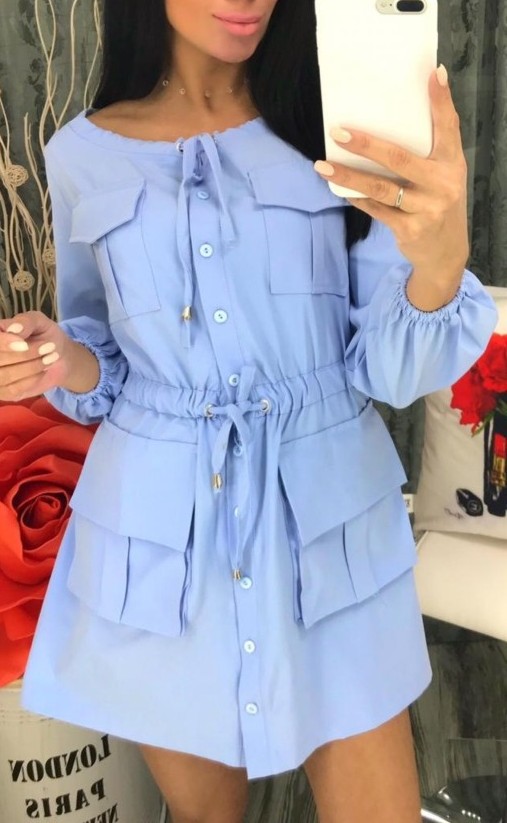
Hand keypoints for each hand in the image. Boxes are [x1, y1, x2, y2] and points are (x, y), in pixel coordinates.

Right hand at [0, 311, 84, 401]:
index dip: (4, 343)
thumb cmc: (45, 335)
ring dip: (31, 367)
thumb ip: (26, 322)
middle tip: (48, 348)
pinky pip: (12, 390)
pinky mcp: (4, 392)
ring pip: (4, 376)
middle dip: (24, 355)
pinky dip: (31, 380)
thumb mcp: (39, 322)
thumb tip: (13, 328)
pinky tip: (42, 371)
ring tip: (48, 358)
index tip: (24, 344)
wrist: (59, 357)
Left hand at [314, 66, 468, 284]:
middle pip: (399, 158)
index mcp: (452, 164)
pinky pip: (375, 209)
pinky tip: (338, 188)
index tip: (431, 73)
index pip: (448, 127)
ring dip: (349, 176)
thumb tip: (400, 112)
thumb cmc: (439, 203)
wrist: (446, 253)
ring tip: (323, 166)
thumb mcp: (444, 174)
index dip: (440, 101)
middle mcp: (442, 184)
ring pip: (380, 188)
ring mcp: (425, 209)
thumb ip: (429, 148)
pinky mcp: (408, 230)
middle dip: (366, 144)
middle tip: (338, 132)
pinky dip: (356, 197)